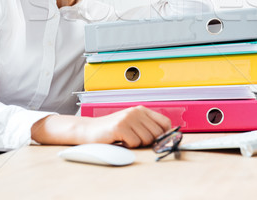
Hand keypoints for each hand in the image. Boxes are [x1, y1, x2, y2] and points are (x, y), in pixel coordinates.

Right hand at [31, 106, 171, 147]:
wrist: (89, 130)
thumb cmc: (112, 130)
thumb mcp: (132, 124)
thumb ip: (147, 127)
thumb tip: (167, 138)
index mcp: (141, 110)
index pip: (165, 122)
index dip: (165, 134)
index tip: (159, 141)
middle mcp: (136, 111)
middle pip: (157, 134)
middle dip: (148, 142)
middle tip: (135, 140)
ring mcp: (128, 118)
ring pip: (146, 140)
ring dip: (136, 144)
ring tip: (126, 139)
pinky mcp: (120, 126)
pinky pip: (134, 143)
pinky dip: (128, 146)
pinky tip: (119, 140)